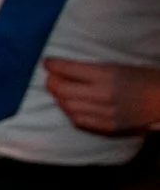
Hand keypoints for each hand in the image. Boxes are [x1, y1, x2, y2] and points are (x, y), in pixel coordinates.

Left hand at [43, 59, 159, 134]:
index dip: (53, 66)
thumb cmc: (143, 78)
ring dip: (60, 98)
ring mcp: (105, 113)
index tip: (47, 63)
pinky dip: (70, 112)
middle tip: (51, 78)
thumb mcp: (118, 67)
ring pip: (68, 107)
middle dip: (52, 83)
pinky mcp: (108, 126)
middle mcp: (103, 94)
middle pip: (63, 91)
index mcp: (107, 75)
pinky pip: (79, 121)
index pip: (69, 70)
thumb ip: (91, 70)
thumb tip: (63, 70)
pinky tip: (71, 106)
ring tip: (60, 92)